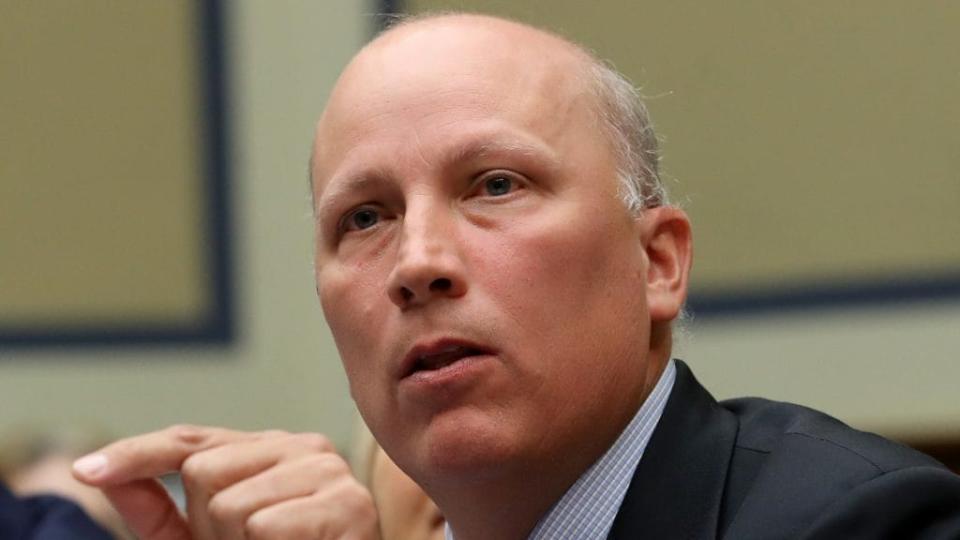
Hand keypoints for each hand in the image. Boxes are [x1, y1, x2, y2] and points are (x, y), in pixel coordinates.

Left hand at [71, 425, 380, 539]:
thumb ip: (157, 512)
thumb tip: (97, 472)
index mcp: (267, 450)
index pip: (191, 441)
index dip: (135, 454)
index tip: (85, 470)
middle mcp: (300, 445)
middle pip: (204, 471)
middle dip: (208, 525)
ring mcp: (328, 469)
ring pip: (232, 503)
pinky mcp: (348, 502)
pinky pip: (266, 525)